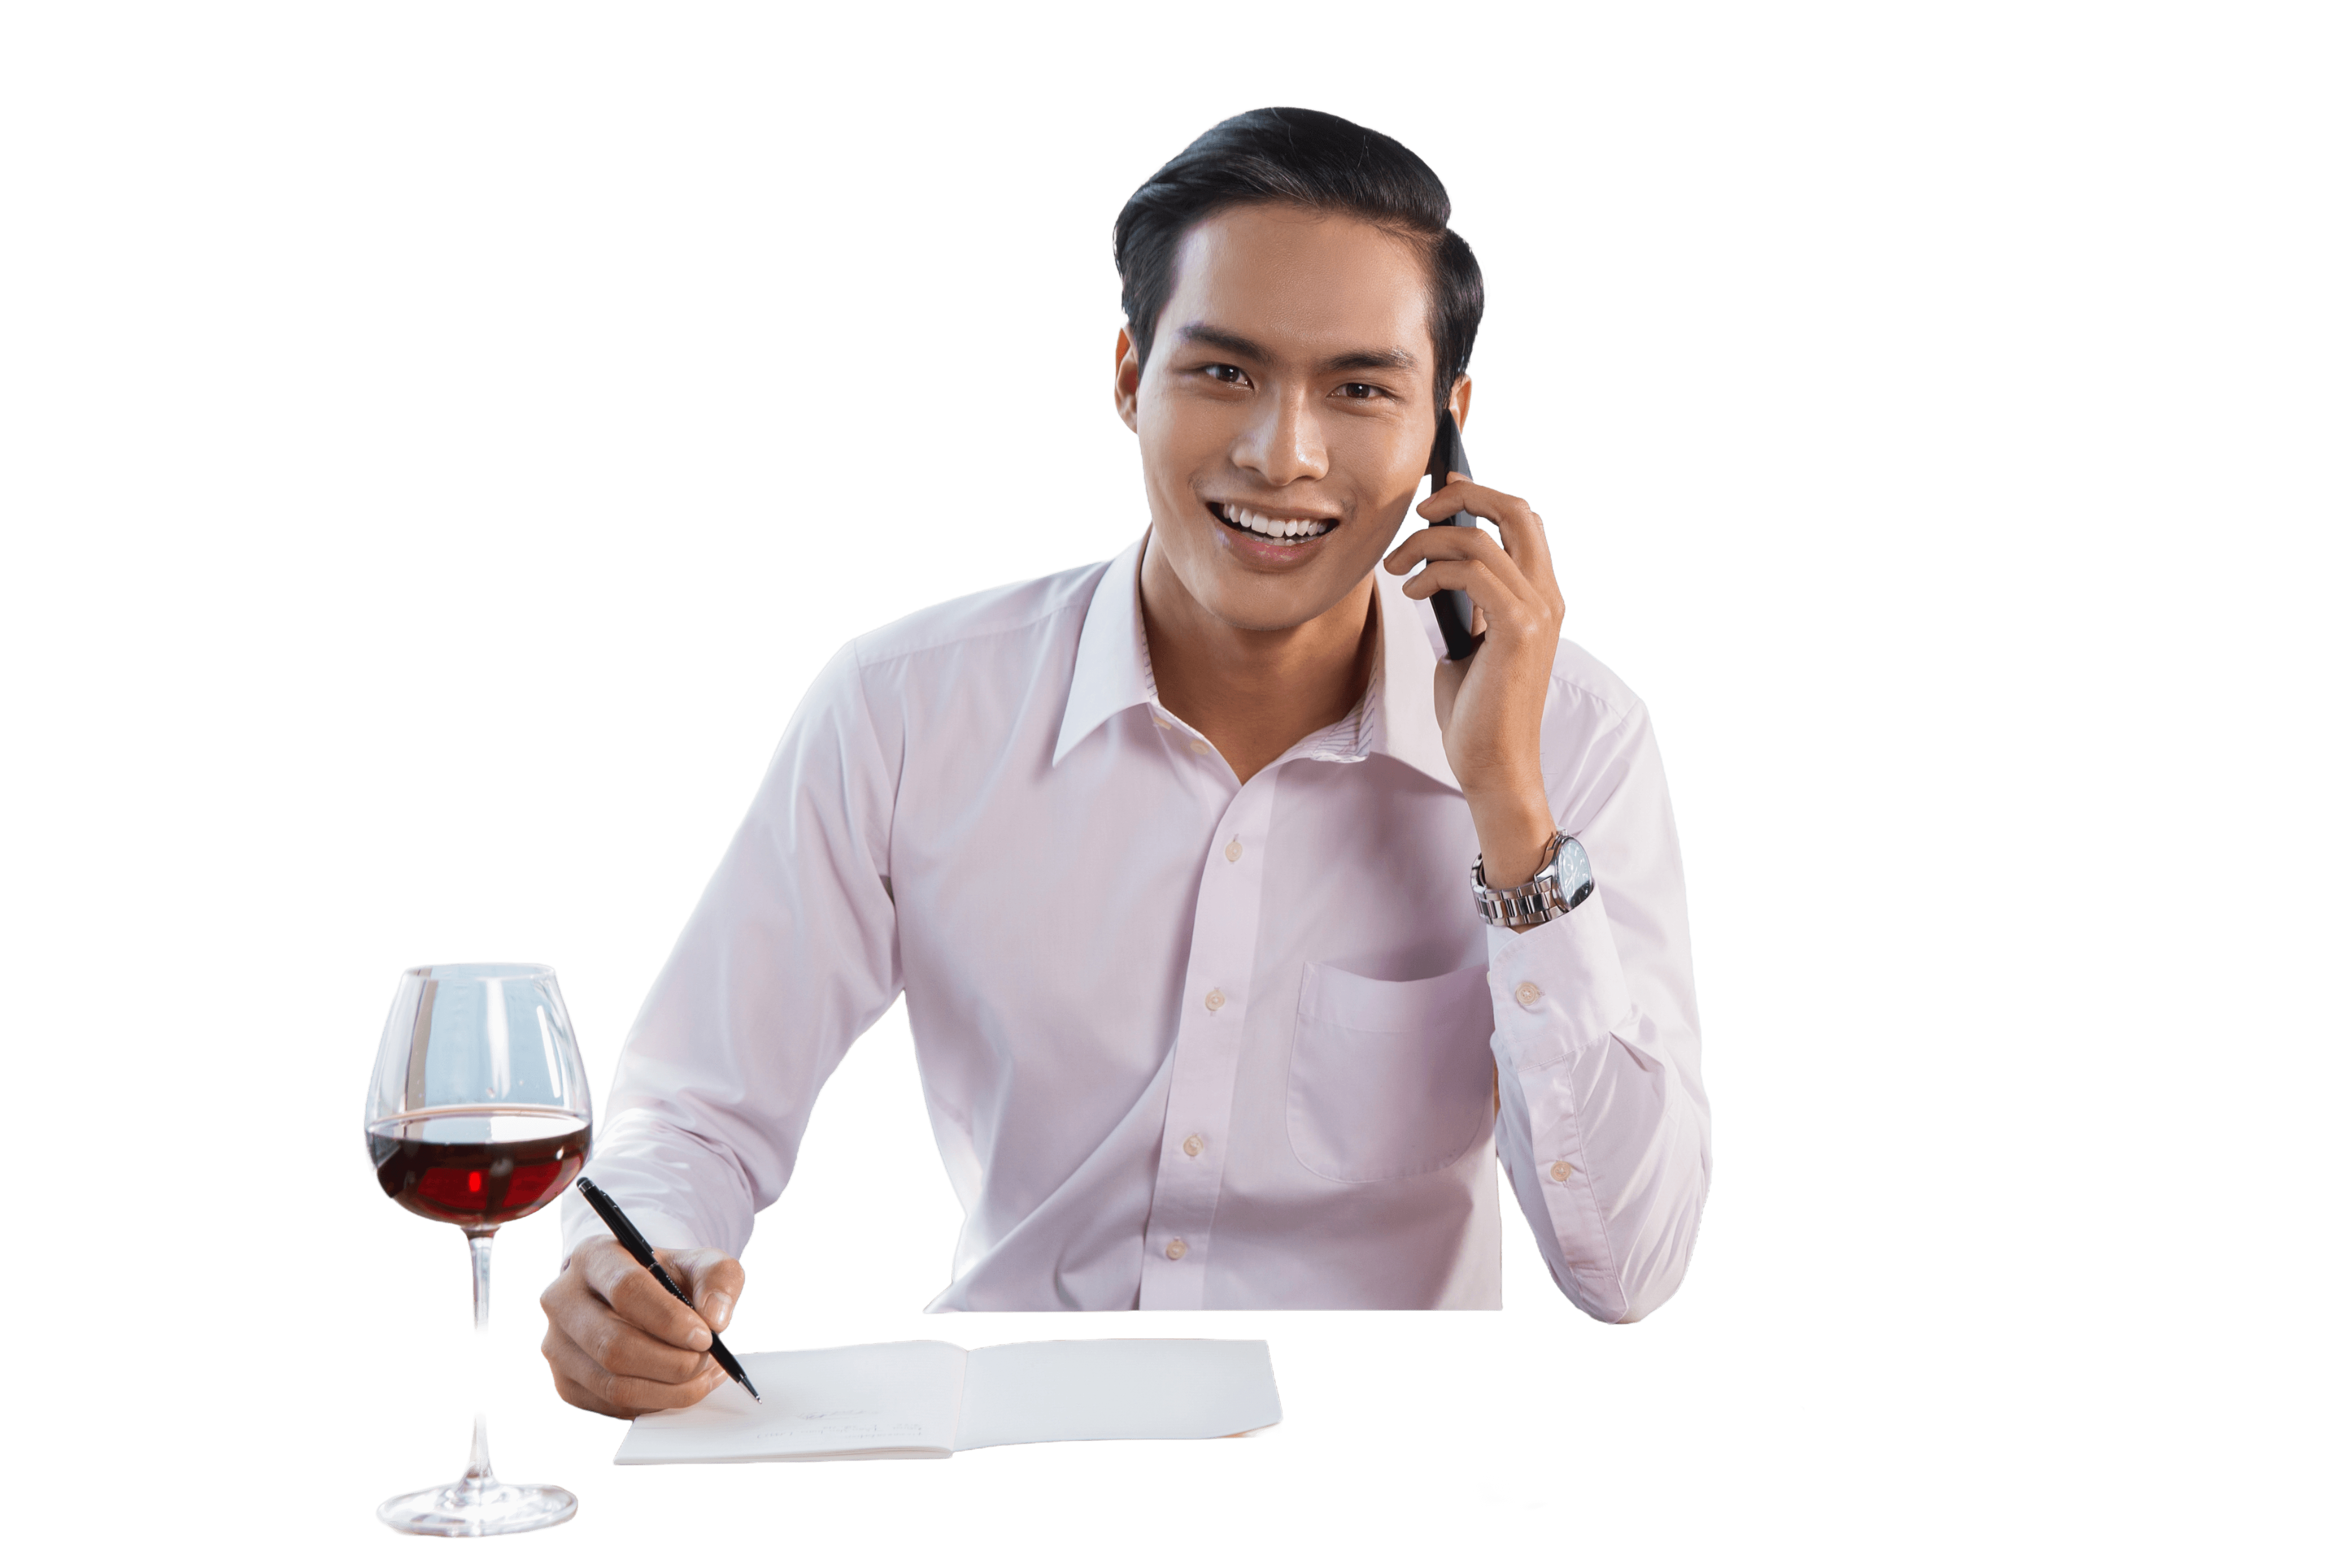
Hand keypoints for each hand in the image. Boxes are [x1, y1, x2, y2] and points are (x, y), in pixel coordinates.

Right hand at [538, 1238, 745, 1418]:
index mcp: (593, 1257)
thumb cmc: (668, 1279)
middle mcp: (562, 1300)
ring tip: (703, 1376)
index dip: (669, 1319)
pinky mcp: (566, 1383)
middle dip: (673, 1363)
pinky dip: (654, 1404)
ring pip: (613, 1385)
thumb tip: (715, 1318)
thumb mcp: (700, 1264)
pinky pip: (612, 1406)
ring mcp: (558, 1346)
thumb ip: (718, 1279)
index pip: (626, 1290)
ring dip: (669, 1390)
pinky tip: (679, 1387)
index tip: (706, 1337)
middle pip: (615, 1346)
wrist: (638, 1300)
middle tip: (709, 1361)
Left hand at [1383, 474, 1563, 889]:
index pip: (1521, 522)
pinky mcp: (1519, 628)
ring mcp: (1539, 611)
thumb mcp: (1467, 647)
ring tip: (1396, 569)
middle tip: (1420, 510)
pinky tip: (1411, 593)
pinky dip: (1433, 573)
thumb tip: (1432, 576)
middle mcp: (1548, 597)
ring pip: (1482, 537)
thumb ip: (1463, 608)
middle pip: (1517, 510)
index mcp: (1540, 598)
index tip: (1438, 497)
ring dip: (1427, 543)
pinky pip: (1472, 571)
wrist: (1495, 768)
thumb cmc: (1476, 714)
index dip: (1481, 496)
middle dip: (1464, 494)